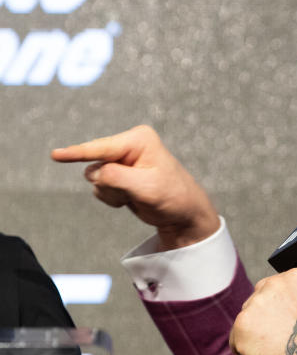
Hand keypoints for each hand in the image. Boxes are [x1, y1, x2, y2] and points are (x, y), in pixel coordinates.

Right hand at [51, 125, 219, 249]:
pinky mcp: (118, 175)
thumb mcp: (146, 187)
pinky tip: (130, 199)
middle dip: (109, 184)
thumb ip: (116, 178)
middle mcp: (129, 145)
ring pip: (95, 178)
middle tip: (134, 192)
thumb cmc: (173, 197)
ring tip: (136, 196)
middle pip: (95, 165)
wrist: (183, 214)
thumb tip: (94, 174)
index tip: (55, 155)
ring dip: (111, 193)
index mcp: (139, 140)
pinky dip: (112, 197)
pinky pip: (99, 187)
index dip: (77, 154)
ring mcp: (122, 160)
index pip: (101, 148)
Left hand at [230, 268, 296, 354]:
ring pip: (246, 319)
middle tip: (275, 335)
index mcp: (295, 277)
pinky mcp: (242, 324)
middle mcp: (273, 284)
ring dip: (254, 333)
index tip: (281, 318)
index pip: (274, 287)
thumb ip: (293, 300)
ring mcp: (255, 303)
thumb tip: (276, 308)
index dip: (277, 307)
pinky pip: (236, 338)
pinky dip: (244, 349)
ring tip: (272, 348)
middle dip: (262, 317)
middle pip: (257, 299)